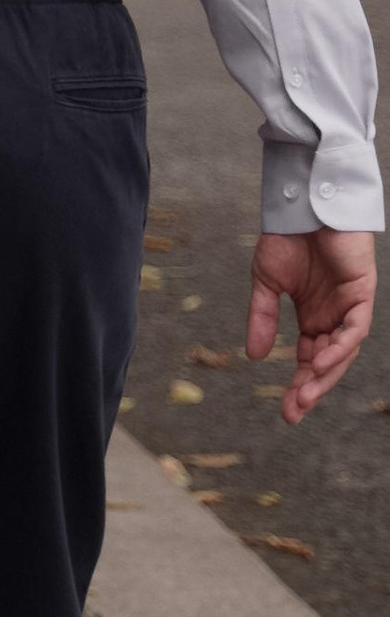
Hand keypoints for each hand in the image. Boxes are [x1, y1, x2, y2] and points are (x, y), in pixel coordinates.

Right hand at [247, 228, 377, 422]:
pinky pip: (355, 328)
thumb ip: (262, 317)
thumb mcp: (266, 282)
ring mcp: (349, 305)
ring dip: (326, 373)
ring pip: (344, 350)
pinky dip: (340, 347)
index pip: (309, 359)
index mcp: (313, 317)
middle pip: (328, 361)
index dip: (300, 385)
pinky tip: (320, 360)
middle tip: (295, 411)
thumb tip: (254, 356)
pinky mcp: (361, 292)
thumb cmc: (286, 237)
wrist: (301, 204)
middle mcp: (333, 316)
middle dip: (313, 388)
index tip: (286, 412)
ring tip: (306, 393)